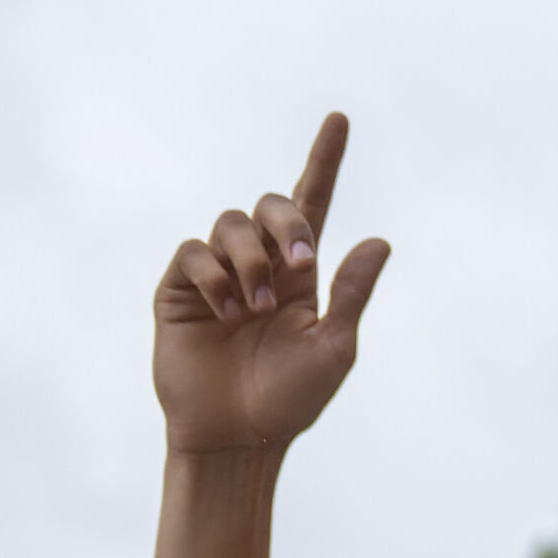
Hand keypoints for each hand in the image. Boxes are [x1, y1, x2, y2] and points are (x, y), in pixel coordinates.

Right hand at [154, 114, 391, 455]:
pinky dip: (213, 276)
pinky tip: (224, 312)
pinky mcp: (178, 289)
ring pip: (229, 224)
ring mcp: (216, 274)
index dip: (324, 160)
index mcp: (299, 273)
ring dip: (248, 262)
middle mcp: (258, 264)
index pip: (312, 203)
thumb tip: (378, 240)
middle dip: (285, 221)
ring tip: (253, 312)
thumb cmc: (289, 402)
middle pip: (268, 203)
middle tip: (299, 263)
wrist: (235, 438)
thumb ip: (351, 294)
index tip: (340, 119)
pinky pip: (193, 253)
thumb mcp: (333, 348)